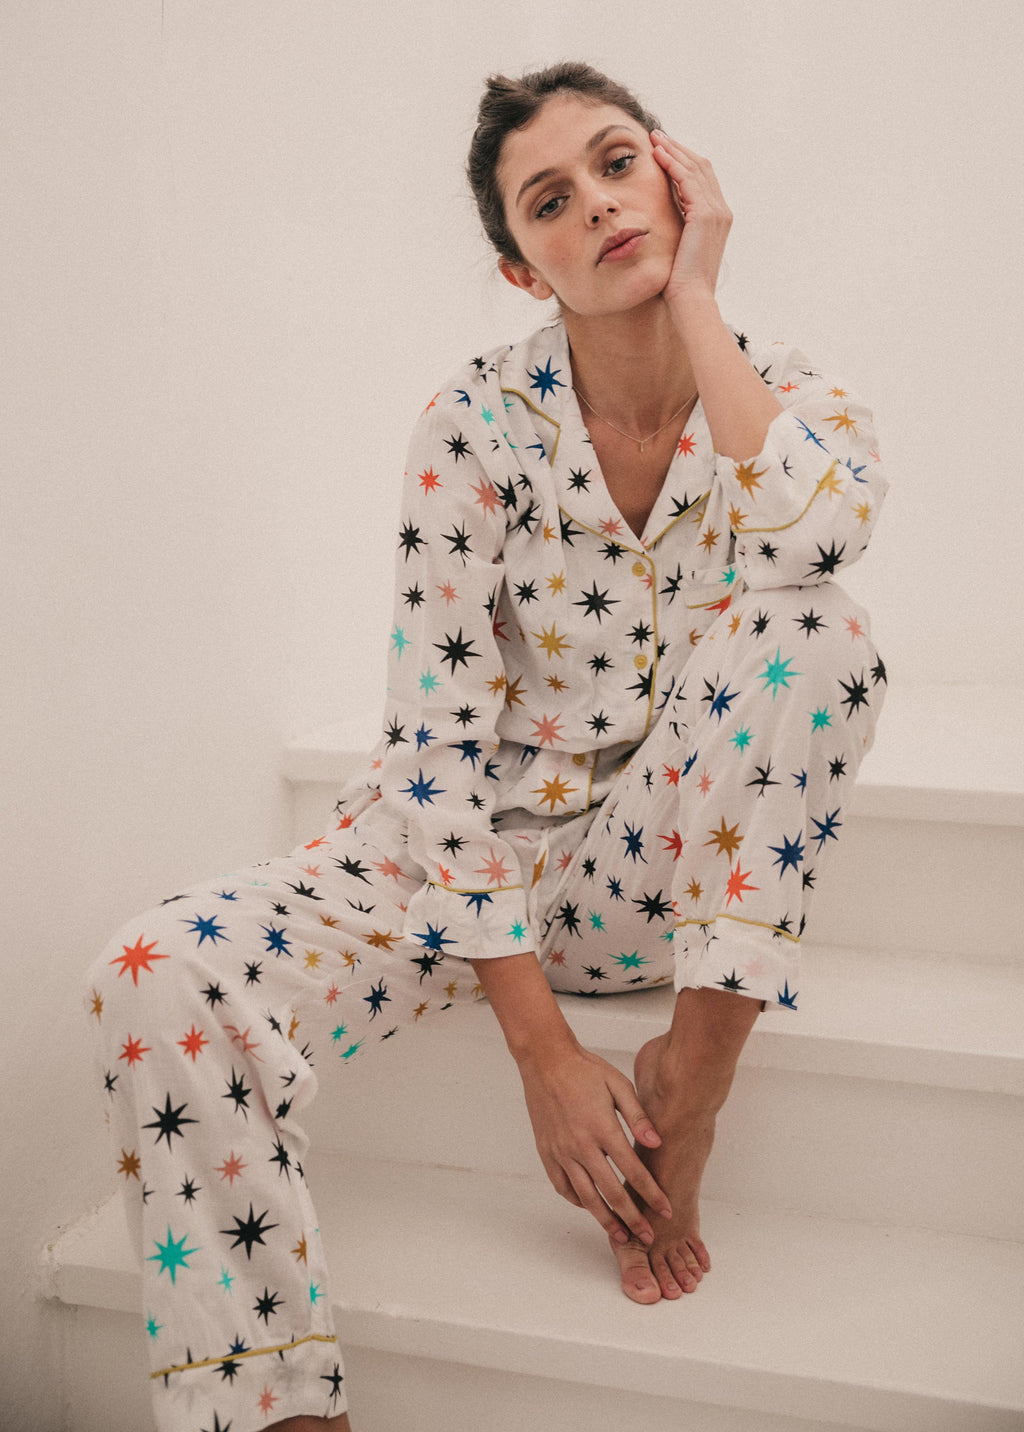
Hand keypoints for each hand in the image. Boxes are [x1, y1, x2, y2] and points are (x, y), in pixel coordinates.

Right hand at [516, 1041, 671, 1244]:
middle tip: (648, 1236)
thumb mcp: (619, 1085)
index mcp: (603, 1128)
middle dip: (633, 1218)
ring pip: (586, 1197)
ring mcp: (562, 1151)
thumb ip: (638, 1117)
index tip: (666, 1211)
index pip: (633, 1171)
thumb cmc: (585, 1070)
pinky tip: (590, 1206)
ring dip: (606, 1219)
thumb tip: (656, 1144)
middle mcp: (581, 1145)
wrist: (546, 1061)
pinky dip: (578, 1201)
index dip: (652, 1194)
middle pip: (611, 1192)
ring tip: (621, 1235)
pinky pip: (563, 1186)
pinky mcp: (547, 1152)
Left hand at [650, 131, 731, 303]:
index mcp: (718, 218)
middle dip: (679, 149)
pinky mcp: (705, 216)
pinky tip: (658, 155)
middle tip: (658, 136)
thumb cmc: (680, 283)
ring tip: (655, 139)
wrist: (691, 299)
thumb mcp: (680, 249)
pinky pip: (688, 180)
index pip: (702, 179)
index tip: (663, 150)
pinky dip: (673, 164)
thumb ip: (677, 228)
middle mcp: (721, 211)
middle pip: (702, 167)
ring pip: (695, 169)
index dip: (683, 161)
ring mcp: (716, 212)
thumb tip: (662, 219)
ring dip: (674, 151)